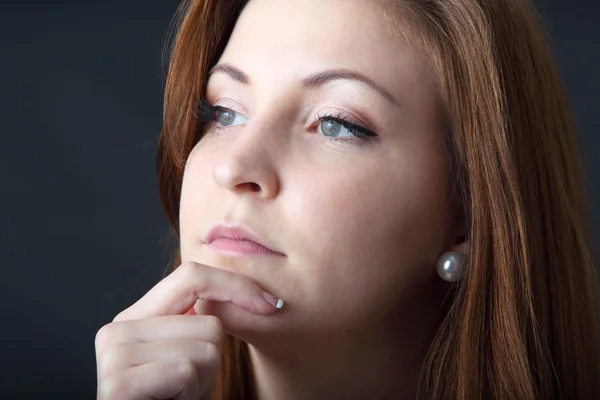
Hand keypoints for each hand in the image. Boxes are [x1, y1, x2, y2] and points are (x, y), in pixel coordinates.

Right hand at [95, 261, 281, 399]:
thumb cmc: (176, 399)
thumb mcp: (194, 356)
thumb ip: (203, 320)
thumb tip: (256, 295)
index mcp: (136, 316)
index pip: (191, 277)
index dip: (236, 286)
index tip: (271, 304)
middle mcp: (118, 328)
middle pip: (207, 320)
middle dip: (213, 357)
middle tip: (188, 385)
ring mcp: (114, 353)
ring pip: (204, 347)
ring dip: (203, 380)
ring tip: (178, 395)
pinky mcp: (118, 382)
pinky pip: (187, 370)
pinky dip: (192, 393)